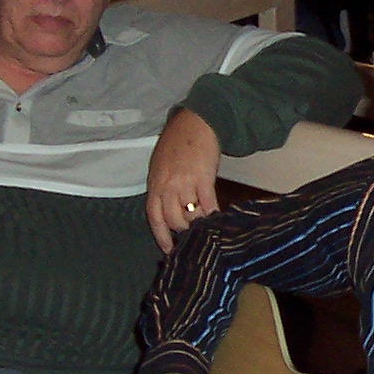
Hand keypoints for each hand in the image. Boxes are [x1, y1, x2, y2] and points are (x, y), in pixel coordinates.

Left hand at [145, 108, 221, 252]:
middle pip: (174, 220)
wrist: (195, 123)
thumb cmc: (177, 142)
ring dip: (200, 222)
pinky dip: (213, 213)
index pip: (154, 218)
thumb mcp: (161, 166)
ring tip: (207, 225)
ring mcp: (184, 183)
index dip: (162, 236)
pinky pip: (208, 205)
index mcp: (154, 184)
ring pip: (191, 215)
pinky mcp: (203, 179)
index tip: (170, 250)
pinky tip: (218, 216)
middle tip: (194, 235)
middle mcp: (166, 186)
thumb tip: (171, 209)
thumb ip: (163, 187)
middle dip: (184, 231)